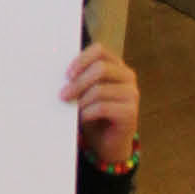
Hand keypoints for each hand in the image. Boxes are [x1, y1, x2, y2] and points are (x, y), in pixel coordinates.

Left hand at [63, 43, 137, 173]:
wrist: (108, 142)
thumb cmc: (94, 114)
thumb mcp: (86, 92)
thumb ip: (80, 79)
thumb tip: (62, 76)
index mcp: (117, 66)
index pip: (100, 51)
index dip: (81, 59)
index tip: (67, 74)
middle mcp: (128, 77)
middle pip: (100, 69)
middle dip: (78, 82)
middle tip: (63, 95)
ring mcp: (131, 94)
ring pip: (100, 90)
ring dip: (81, 100)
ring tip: (73, 109)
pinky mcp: (130, 113)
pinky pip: (103, 107)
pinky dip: (88, 112)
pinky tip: (82, 118)